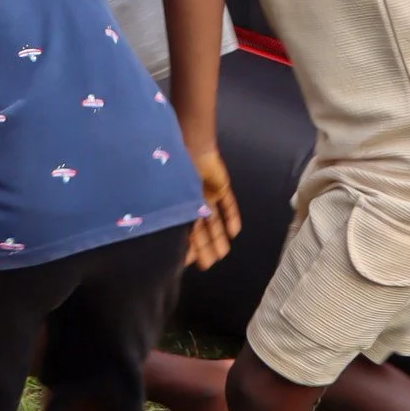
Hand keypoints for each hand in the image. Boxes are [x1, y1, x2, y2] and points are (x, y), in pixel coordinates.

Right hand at [185, 145, 239, 269]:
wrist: (192, 145)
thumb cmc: (176, 171)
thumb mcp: (174, 197)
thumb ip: (177, 215)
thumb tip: (174, 237)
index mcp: (179, 205)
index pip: (184, 231)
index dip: (188, 246)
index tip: (190, 262)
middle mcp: (193, 203)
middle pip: (201, 230)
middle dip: (205, 248)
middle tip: (208, 265)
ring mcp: (208, 195)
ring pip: (215, 221)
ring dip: (218, 237)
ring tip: (222, 254)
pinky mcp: (221, 188)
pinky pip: (228, 204)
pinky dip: (232, 217)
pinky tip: (235, 232)